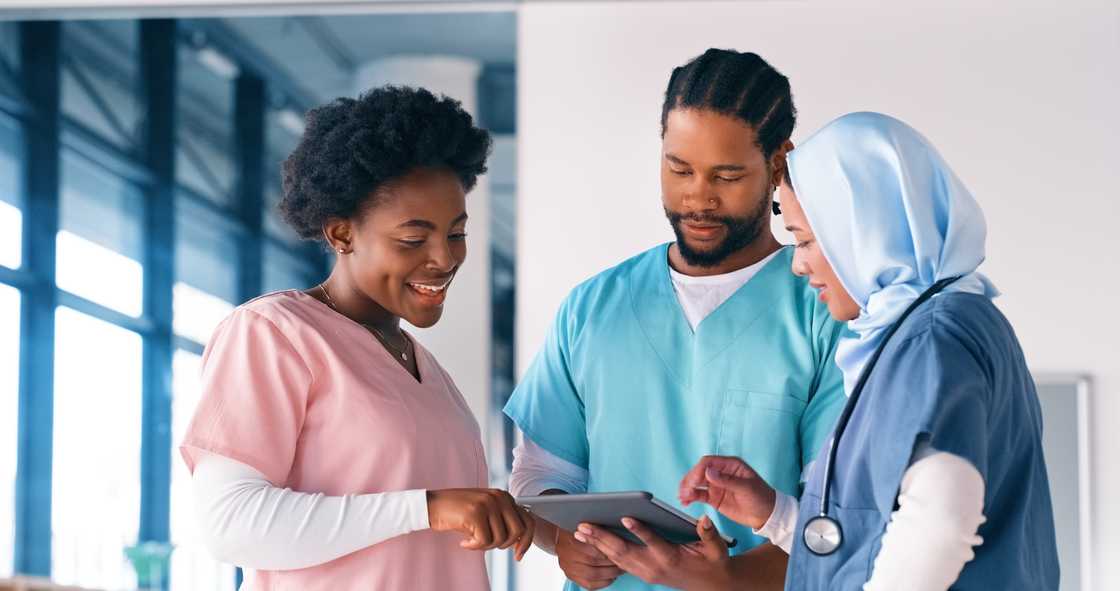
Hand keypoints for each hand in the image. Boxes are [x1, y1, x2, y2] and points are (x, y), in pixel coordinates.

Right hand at [426, 488, 534, 559]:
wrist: (432, 505)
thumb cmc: (458, 511)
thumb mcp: (485, 511)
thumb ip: (503, 520)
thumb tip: (520, 540)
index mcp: (504, 496)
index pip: (528, 520)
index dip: (527, 541)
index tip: (519, 554)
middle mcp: (499, 497)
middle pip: (517, 531)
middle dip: (505, 545)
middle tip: (487, 544)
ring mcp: (488, 504)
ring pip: (500, 539)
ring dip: (485, 545)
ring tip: (472, 540)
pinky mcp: (475, 513)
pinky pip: (484, 541)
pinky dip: (474, 546)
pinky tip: (464, 541)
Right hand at [555, 527, 623, 589]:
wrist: (561, 538)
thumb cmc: (577, 530)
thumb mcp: (584, 524)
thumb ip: (595, 530)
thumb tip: (613, 531)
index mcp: (570, 540)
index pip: (591, 547)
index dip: (606, 549)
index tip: (619, 549)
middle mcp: (567, 555)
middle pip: (592, 561)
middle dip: (611, 562)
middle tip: (623, 560)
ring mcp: (568, 567)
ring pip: (592, 574)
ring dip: (610, 573)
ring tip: (620, 569)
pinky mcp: (571, 576)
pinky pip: (589, 584)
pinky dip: (602, 582)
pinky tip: (611, 577)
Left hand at [575, 516, 730, 590]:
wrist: (712, 586)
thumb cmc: (714, 563)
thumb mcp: (717, 549)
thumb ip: (709, 533)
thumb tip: (703, 518)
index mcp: (672, 557)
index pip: (653, 542)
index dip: (639, 530)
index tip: (625, 517)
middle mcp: (655, 566)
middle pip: (624, 551)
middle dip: (602, 538)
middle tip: (583, 525)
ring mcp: (646, 572)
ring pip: (617, 558)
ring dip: (597, 545)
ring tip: (579, 531)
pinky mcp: (643, 573)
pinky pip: (619, 563)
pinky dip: (603, 551)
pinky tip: (590, 541)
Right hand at [679, 455, 776, 529]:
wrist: (767, 516)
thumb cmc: (761, 497)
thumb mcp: (746, 488)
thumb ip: (727, 480)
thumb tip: (708, 472)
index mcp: (730, 465)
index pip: (708, 462)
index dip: (698, 470)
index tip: (693, 482)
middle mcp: (721, 473)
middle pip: (699, 472)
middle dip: (690, 480)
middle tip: (684, 491)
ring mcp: (716, 485)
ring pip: (696, 483)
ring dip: (687, 488)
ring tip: (682, 497)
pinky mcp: (714, 498)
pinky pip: (699, 495)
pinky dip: (690, 497)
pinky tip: (684, 501)